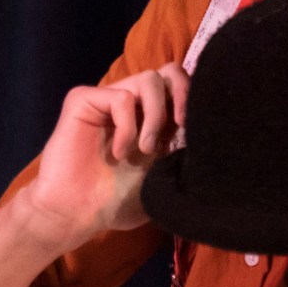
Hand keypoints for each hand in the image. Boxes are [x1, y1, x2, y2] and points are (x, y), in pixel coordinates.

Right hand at [23, 64, 189, 250]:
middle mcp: (135, 104)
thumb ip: (182, 154)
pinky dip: (127, 126)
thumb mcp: (162, 179)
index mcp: (156, 119)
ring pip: (149, 79)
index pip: (184, 87)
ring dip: (156, 115)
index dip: (196, 98)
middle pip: (171, 71)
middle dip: (183, 94)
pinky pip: (121, 97)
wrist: (76, 215)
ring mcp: (109, 99)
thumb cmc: (116, 202)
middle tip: (181, 125)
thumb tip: (211, 133)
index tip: (199, 128)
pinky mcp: (84, 100)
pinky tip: (119, 152)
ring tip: (145, 149)